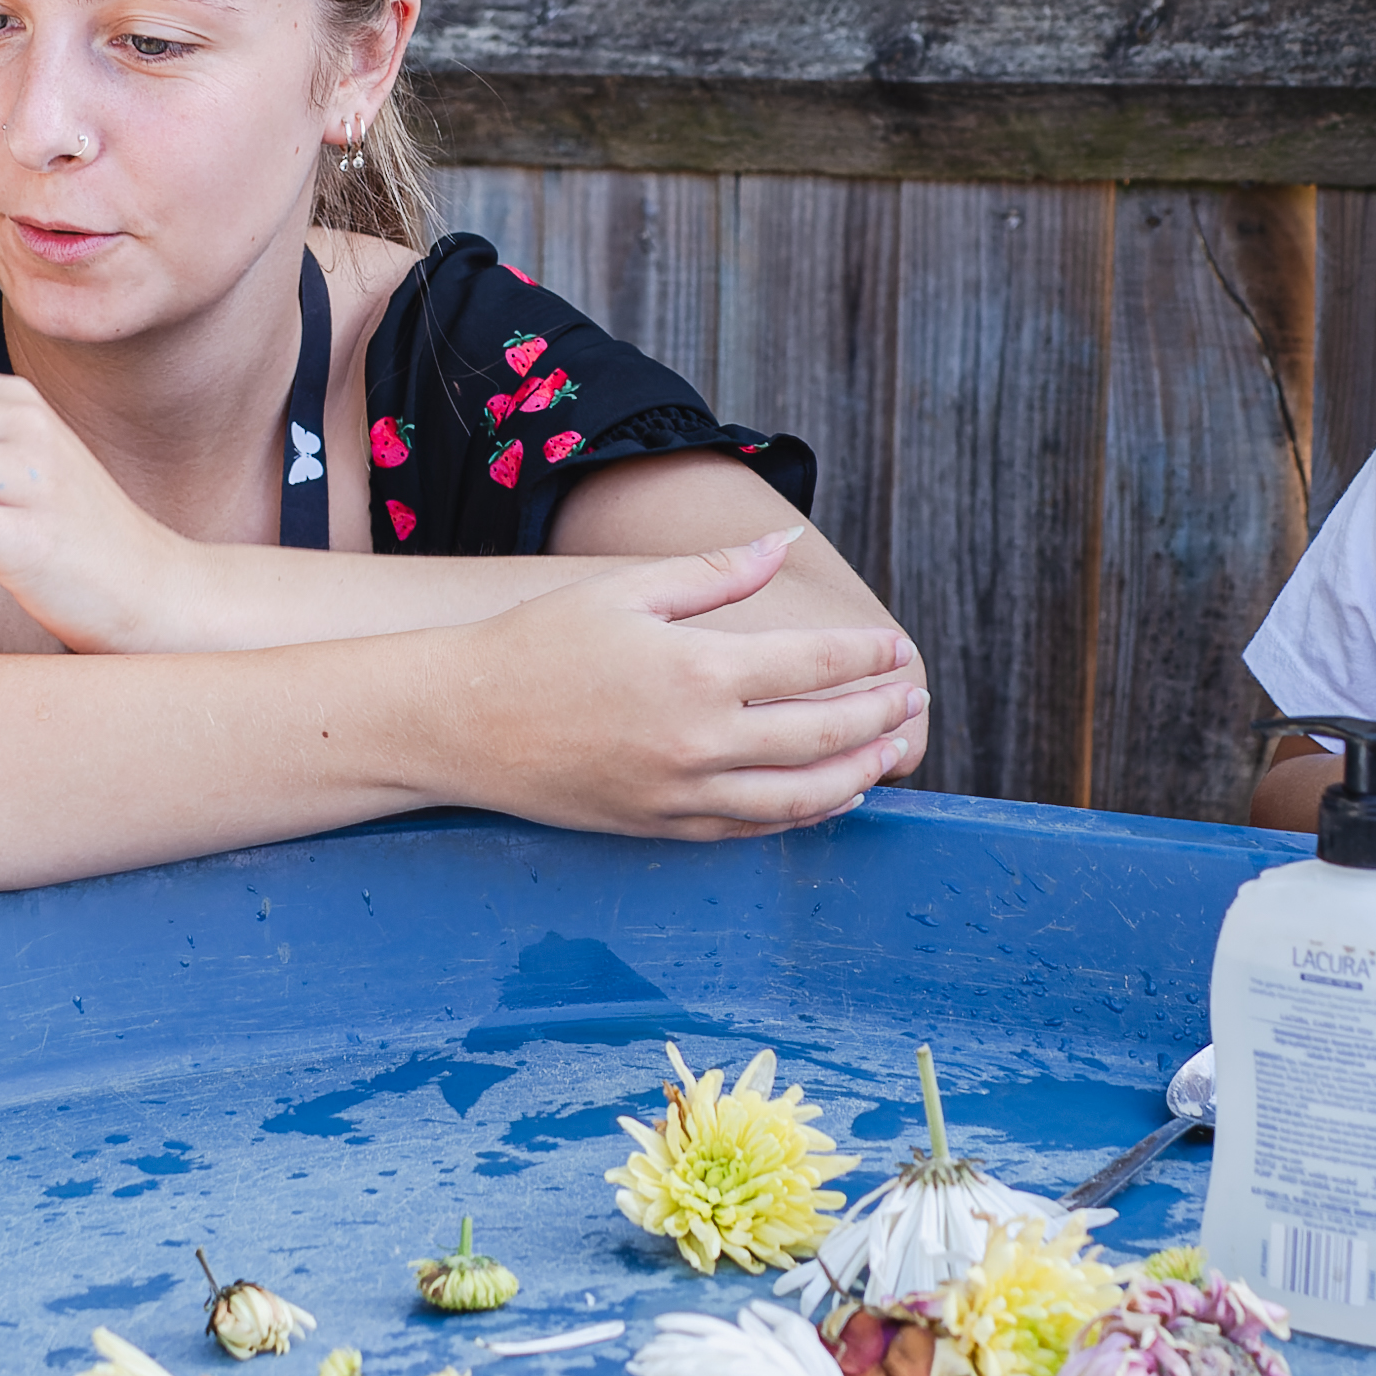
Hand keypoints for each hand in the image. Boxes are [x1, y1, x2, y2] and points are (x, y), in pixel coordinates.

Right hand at [438, 535, 929, 838]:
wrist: (459, 723)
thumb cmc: (538, 643)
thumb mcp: (626, 590)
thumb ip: (714, 574)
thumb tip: (782, 547)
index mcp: (696, 671)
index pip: (814, 666)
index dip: (868, 658)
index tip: (898, 648)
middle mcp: (699, 742)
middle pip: (825, 736)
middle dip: (882, 716)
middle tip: (915, 697)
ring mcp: (682, 795)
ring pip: (802, 797)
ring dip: (860, 773)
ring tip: (894, 749)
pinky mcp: (663, 828)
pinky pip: (754, 829)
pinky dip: (805, 814)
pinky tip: (833, 795)